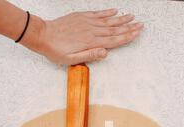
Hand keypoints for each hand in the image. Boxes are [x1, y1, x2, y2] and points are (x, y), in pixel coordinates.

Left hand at [28, 8, 142, 64]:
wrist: (42, 35)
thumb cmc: (55, 50)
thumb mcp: (71, 59)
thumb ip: (89, 56)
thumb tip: (104, 53)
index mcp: (91, 42)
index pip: (113, 40)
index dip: (127, 37)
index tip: (137, 33)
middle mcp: (91, 31)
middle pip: (114, 29)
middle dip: (129, 27)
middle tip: (141, 24)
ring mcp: (87, 22)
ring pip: (108, 21)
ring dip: (121, 19)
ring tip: (132, 17)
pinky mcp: (81, 17)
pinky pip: (97, 14)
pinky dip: (107, 12)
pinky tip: (115, 11)